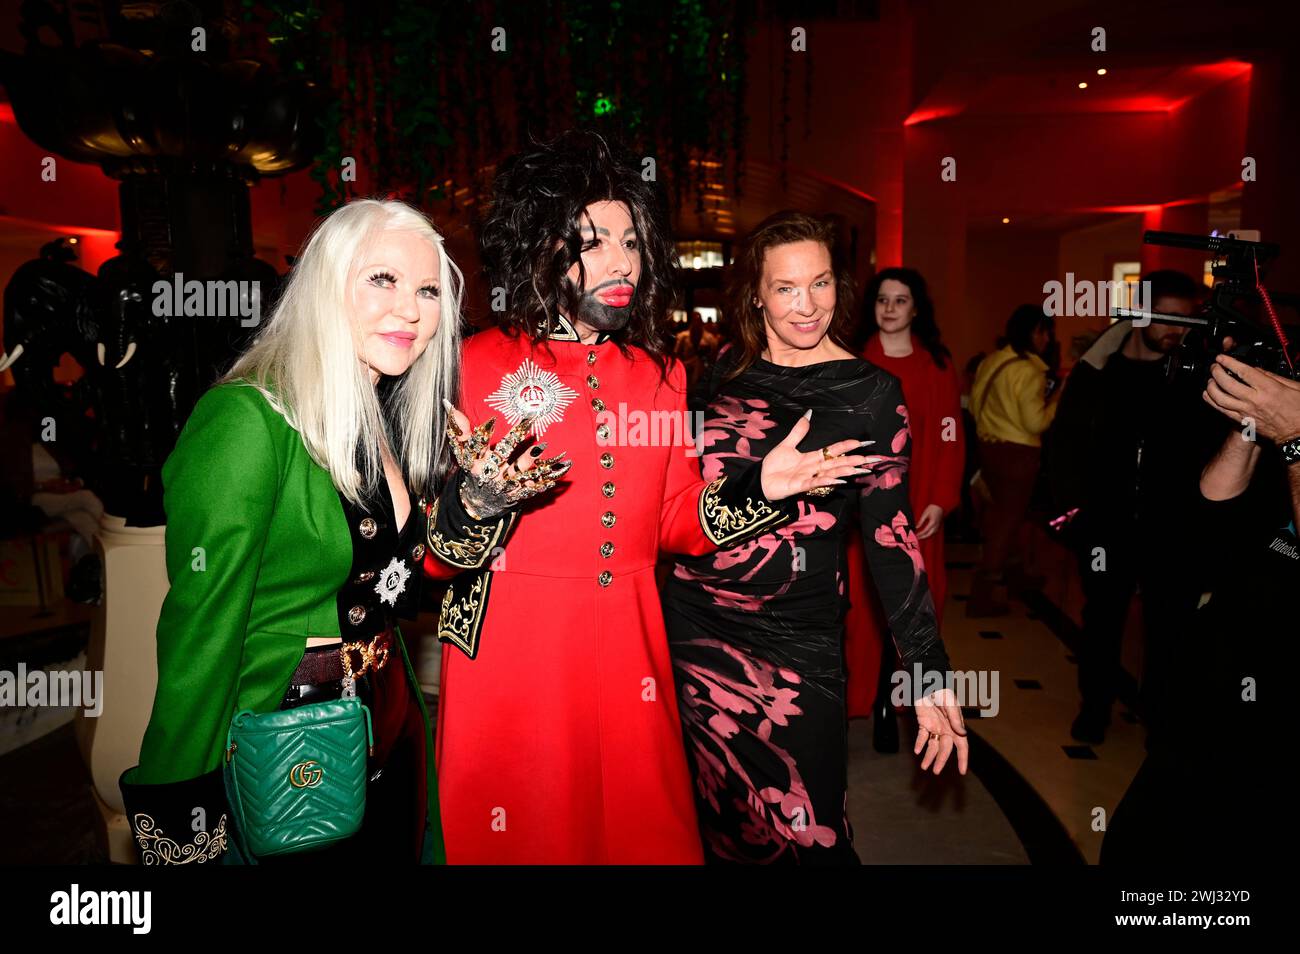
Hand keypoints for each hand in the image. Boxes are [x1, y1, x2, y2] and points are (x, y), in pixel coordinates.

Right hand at [444, 401, 572, 518]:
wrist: (480, 505)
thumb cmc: (475, 471)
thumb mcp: (465, 454)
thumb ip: (460, 431)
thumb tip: (449, 404)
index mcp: (476, 462)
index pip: (476, 446)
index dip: (483, 435)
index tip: (491, 420)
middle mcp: (490, 472)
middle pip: (502, 454)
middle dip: (514, 438)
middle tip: (527, 421)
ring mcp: (505, 484)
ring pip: (521, 470)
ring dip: (533, 459)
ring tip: (543, 446)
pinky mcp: (518, 494)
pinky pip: (533, 488)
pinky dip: (544, 482)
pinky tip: (557, 475)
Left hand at [758, 411, 873, 500]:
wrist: (760, 481)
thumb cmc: (774, 466)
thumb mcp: (786, 444)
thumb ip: (799, 431)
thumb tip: (808, 414)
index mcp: (812, 457)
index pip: (834, 450)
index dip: (848, 445)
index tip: (863, 442)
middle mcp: (814, 468)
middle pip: (838, 462)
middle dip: (855, 460)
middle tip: (873, 458)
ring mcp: (808, 477)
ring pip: (831, 473)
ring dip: (846, 470)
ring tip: (862, 468)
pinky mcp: (799, 486)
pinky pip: (815, 483)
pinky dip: (826, 481)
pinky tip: (839, 480)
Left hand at [914, 504, 943, 538]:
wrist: (939, 505)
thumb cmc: (932, 508)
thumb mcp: (925, 514)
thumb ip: (921, 521)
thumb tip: (916, 527)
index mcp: (932, 523)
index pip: (925, 531)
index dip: (920, 534)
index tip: (915, 535)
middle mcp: (936, 526)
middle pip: (929, 534)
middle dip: (923, 537)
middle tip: (917, 538)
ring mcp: (938, 526)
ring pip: (932, 534)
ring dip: (926, 536)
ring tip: (920, 537)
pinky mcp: (938, 525)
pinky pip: (934, 532)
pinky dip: (930, 534)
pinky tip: (926, 534)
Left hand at [914, 687, 968, 774]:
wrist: (927, 682)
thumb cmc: (943, 691)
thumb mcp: (951, 704)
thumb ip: (955, 719)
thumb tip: (962, 734)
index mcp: (956, 726)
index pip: (962, 746)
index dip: (963, 759)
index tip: (962, 771)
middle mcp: (946, 729)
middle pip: (945, 749)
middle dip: (941, 761)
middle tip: (935, 771)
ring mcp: (935, 726)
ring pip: (933, 745)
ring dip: (929, 756)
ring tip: (924, 767)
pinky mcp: (924, 722)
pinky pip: (922, 736)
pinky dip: (920, 743)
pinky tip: (917, 751)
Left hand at [1202, 353, 1299, 441]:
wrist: (1297, 433)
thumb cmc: (1298, 411)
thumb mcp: (1293, 387)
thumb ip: (1273, 377)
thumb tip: (1257, 369)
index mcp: (1268, 389)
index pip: (1243, 372)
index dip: (1229, 363)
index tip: (1221, 358)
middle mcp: (1254, 400)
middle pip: (1227, 384)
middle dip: (1217, 372)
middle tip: (1214, 366)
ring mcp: (1246, 412)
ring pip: (1221, 398)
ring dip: (1211, 387)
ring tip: (1210, 379)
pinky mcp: (1242, 421)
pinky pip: (1222, 411)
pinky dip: (1212, 402)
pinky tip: (1208, 395)